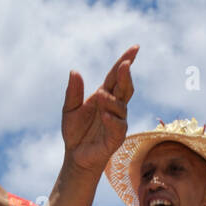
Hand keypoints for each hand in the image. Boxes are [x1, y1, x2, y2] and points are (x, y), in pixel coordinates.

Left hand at [61, 45, 136, 173]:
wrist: (75, 156)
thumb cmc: (75, 132)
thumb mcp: (69, 109)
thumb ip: (72, 92)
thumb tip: (74, 71)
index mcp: (104, 96)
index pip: (116, 76)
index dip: (125, 62)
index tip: (135, 48)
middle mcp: (114, 106)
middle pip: (124, 87)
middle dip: (126, 75)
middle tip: (125, 64)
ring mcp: (117, 121)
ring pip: (121, 106)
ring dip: (111, 99)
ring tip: (99, 96)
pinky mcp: (116, 137)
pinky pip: (118, 126)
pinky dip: (112, 119)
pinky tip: (104, 116)